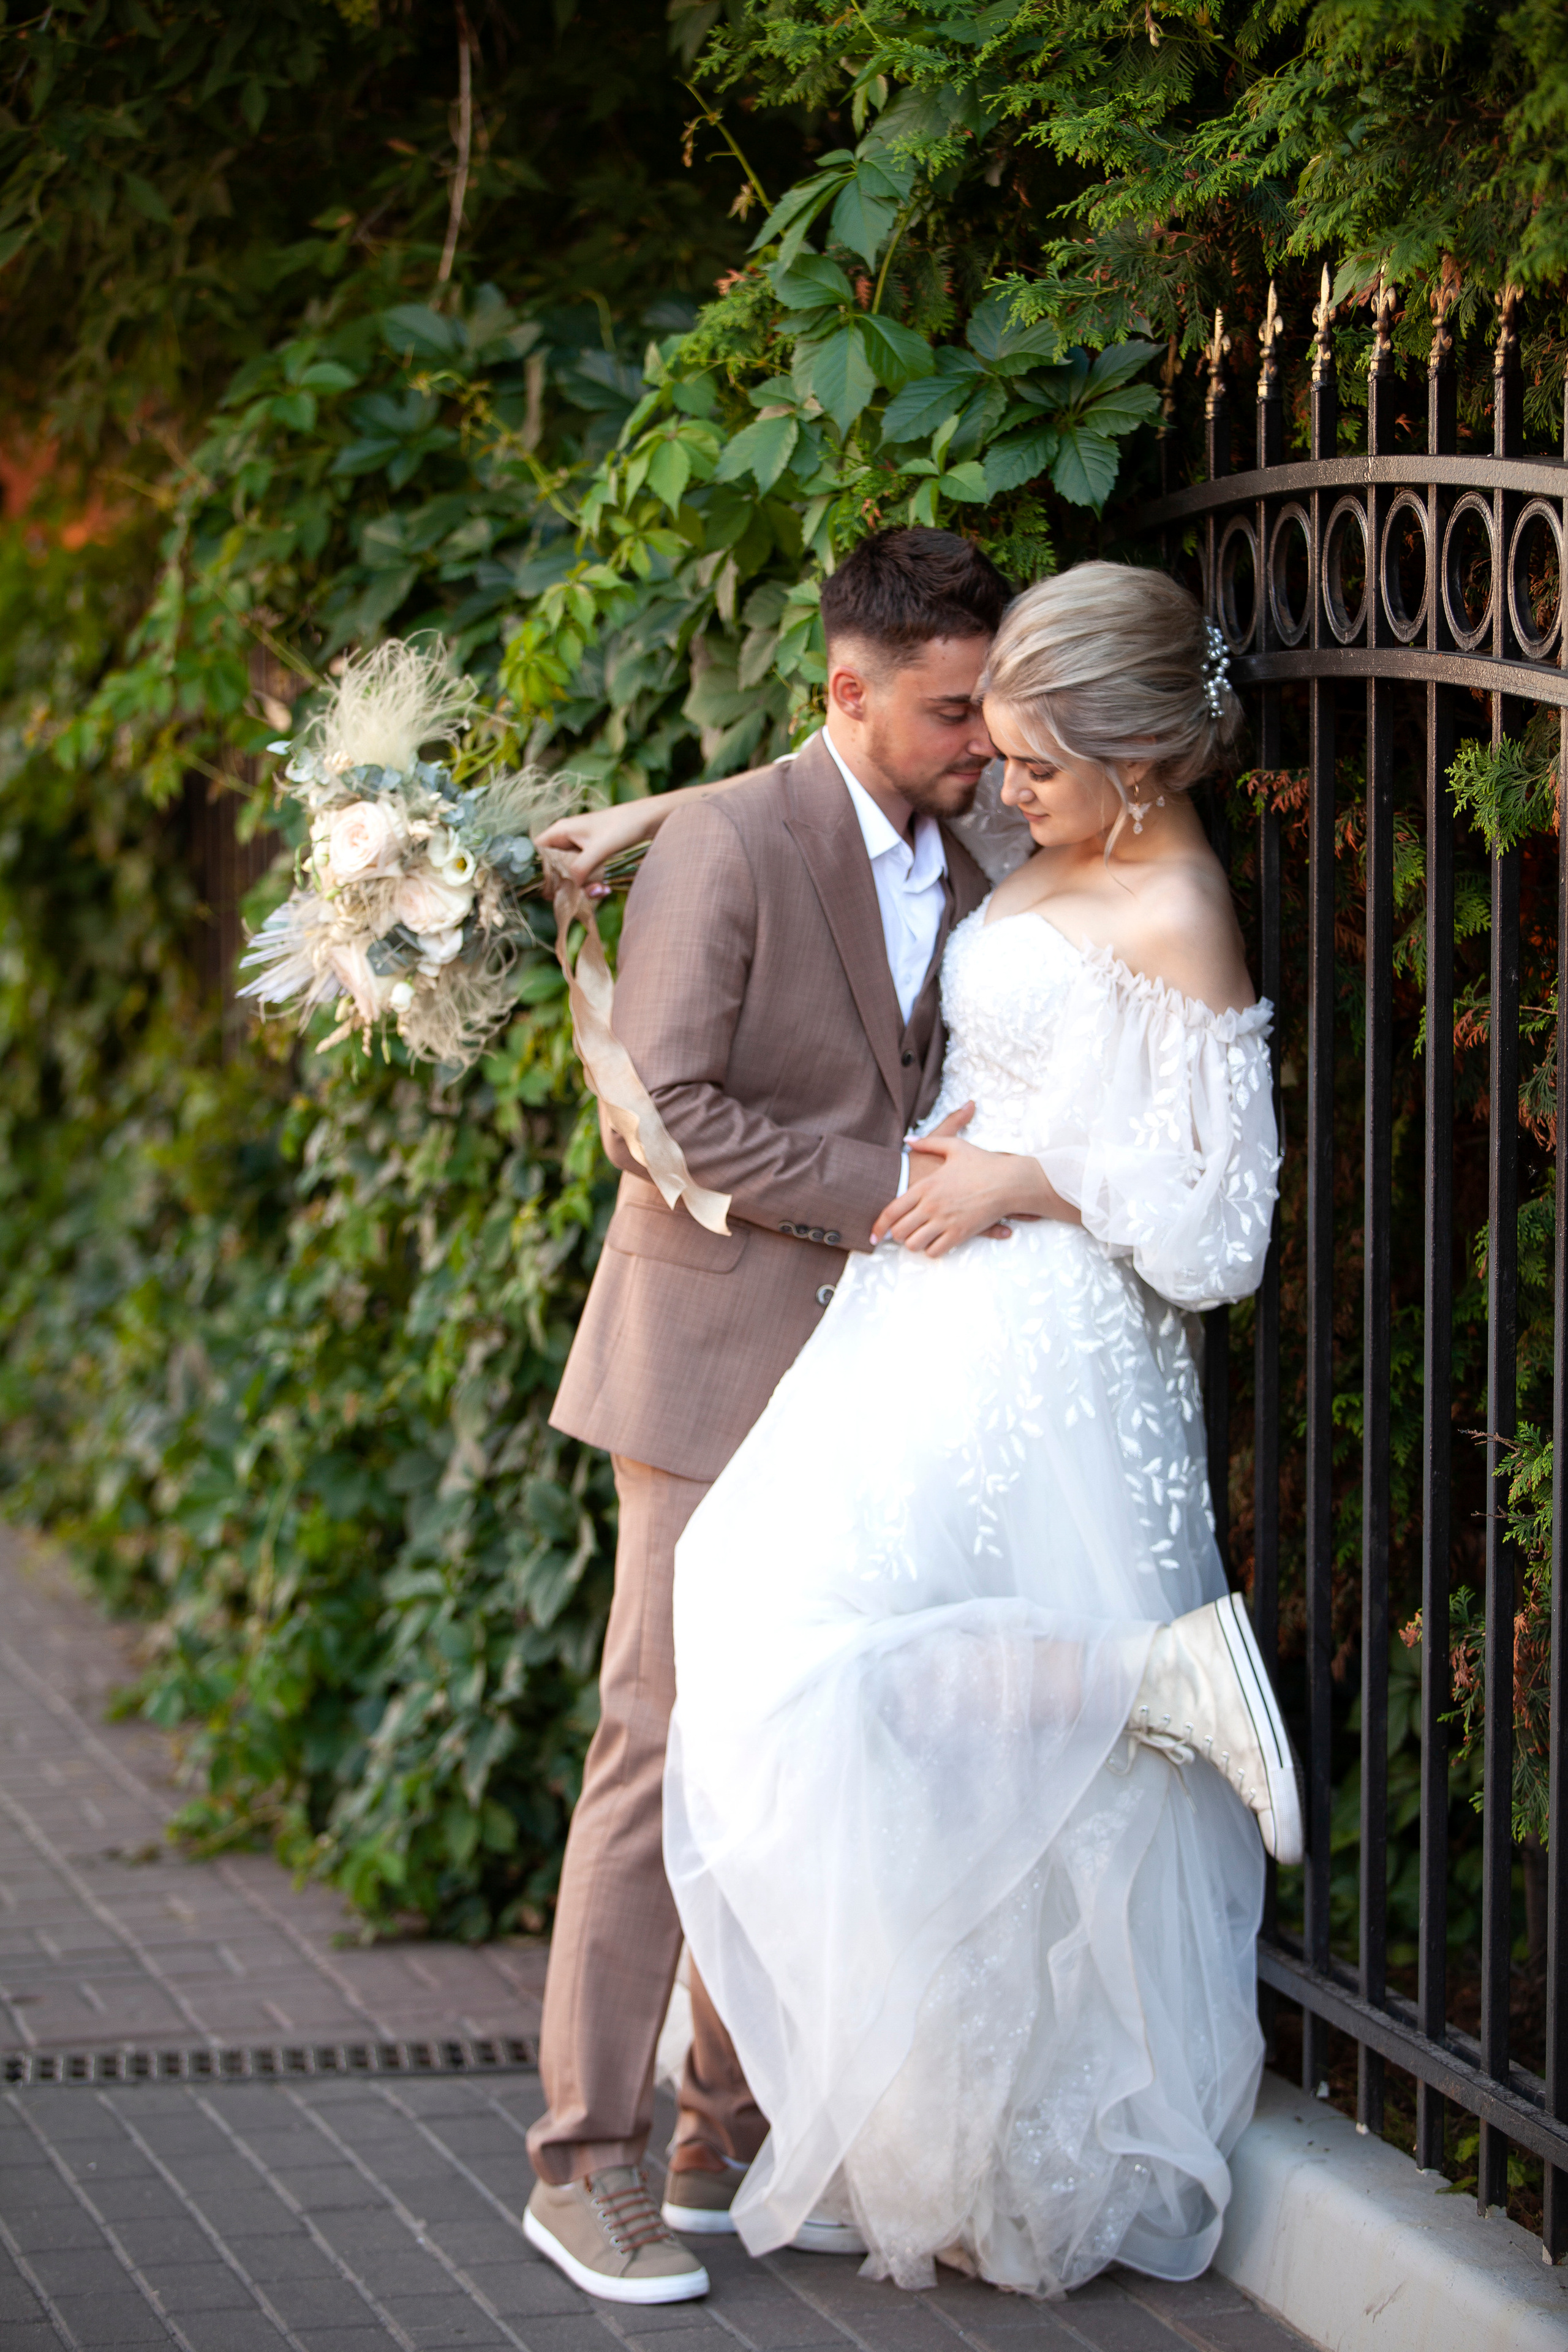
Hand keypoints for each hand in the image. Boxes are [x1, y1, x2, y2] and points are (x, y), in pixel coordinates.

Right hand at [534, 801, 661, 895]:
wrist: (649, 820)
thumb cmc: (622, 827)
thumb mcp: (599, 849)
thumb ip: (580, 868)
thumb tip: (569, 887)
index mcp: (561, 830)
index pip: (536, 851)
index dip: (539, 870)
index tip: (549, 888)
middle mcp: (566, 838)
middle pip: (552, 866)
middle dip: (564, 884)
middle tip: (574, 895)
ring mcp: (580, 847)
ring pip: (569, 873)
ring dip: (581, 886)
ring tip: (599, 891)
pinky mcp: (592, 855)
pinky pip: (584, 873)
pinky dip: (592, 883)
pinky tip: (604, 889)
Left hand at [872, 1132, 1077, 1257]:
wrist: (1009, 1180)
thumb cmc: (983, 1162)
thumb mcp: (954, 1146)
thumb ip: (928, 1142)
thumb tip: (908, 1140)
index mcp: (925, 1186)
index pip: (891, 1211)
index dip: (878, 1227)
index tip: (874, 1236)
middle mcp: (931, 1206)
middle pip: (899, 1232)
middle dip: (897, 1236)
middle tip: (903, 1234)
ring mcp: (945, 1221)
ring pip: (914, 1244)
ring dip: (914, 1244)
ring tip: (919, 1239)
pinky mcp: (960, 1234)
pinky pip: (935, 1251)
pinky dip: (932, 1250)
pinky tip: (936, 1244)